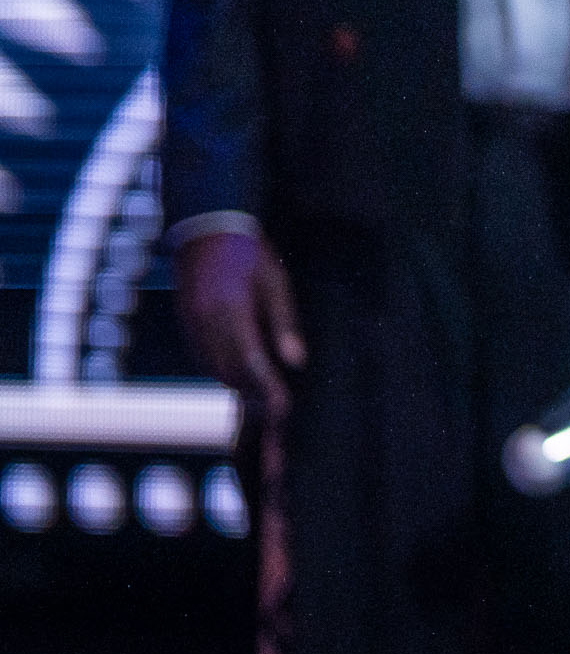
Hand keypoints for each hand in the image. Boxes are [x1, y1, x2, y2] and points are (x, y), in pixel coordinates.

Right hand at [176, 232, 304, 428]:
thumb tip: (296, 362)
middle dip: (253, 400)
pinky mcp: (189, 327)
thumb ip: (284, 323)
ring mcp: (193, 327)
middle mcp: (207, 324)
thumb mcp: (275, 282)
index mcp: (230, 311)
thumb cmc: (249, 253)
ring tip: (262, 412)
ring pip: (219, 371)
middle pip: (232, 374)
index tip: (282, 412)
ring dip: (239, 390)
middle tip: (275, 424)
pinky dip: (226, 375)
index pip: (251, 361)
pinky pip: (207, 361)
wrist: (204, 230)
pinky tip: (242, 385)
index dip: (267, 389)